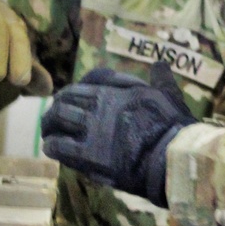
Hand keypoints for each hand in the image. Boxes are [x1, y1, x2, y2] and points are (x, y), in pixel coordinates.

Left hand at [41, 66, 195, 203]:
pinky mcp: (88, 155)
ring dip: (50, 124)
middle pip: (68, 96)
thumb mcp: (172, 99)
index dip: (81, 86)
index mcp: (120, 90)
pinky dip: (52, 145)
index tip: (77, 96)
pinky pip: (58, 146)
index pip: (92, 78)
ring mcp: (93, 129)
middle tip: (56, 115)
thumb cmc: (176, 131)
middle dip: (59, 104)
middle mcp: (102, 105)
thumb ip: (162, 81)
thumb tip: (160, 64)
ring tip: (49, 132)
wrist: (172, 161)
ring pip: (57, 118)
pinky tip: (52, 148)